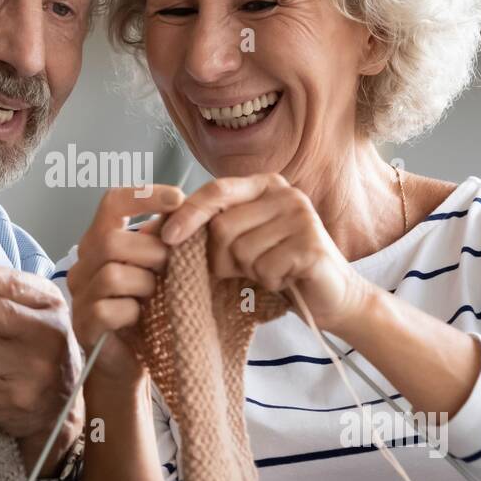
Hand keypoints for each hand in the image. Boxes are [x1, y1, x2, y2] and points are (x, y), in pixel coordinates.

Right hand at [67, 185, 185, 384]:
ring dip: (145, 285)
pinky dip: (133, 312)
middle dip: (152, 252)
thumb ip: (164, 241)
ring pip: (113, 274)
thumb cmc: (148, 312)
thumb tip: (186, 209)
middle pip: (111, 239)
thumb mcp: (158, 269)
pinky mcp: (84, 324)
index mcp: (100, 242)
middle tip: (171, 269)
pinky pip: (109, 308)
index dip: (144, 195)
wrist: (131, 362)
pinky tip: (141, 319)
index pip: (112, 202)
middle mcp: (82, 264)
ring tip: (155, 297)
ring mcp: (79, 295)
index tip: (179, 199)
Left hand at [159, 173, 369, 331]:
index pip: (216, 191)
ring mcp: (302, 217)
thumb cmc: (278, 266)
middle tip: (244, 269)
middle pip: (224, 227)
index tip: (165, 238)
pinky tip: (286, 279)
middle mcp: (286, 193)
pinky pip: (265, 268)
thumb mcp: (238, 243)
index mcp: (265, 185)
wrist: (332, 295)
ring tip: (271, 271)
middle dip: (223, 258)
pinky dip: (269, 282)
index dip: (187, 214)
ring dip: (250, 272)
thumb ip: (204, 231)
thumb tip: (147, 230)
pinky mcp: (312, 245)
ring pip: (243, 251)